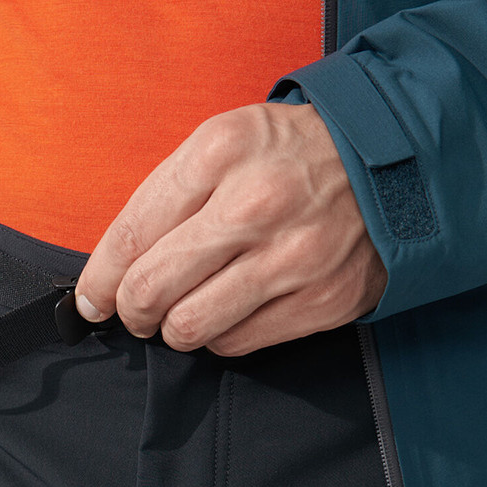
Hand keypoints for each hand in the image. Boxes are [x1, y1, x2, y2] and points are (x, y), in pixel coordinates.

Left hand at [74, 102, 386, 354]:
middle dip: (130, 311)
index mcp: (220, 153)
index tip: (91, 300)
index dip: (99, 280)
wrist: (395, 160)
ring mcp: (291, 257)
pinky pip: (234, 343)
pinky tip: (228, 312)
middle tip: (135, 312)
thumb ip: (167, 197)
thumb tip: (112, 267)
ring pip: (188, 327)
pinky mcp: (319, 300)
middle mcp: (255, 205)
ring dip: (172, 329)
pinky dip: (218, 337)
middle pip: (150, 289)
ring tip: (180, 313)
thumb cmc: (291, 156)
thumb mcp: (226, 142)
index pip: (131, 236)